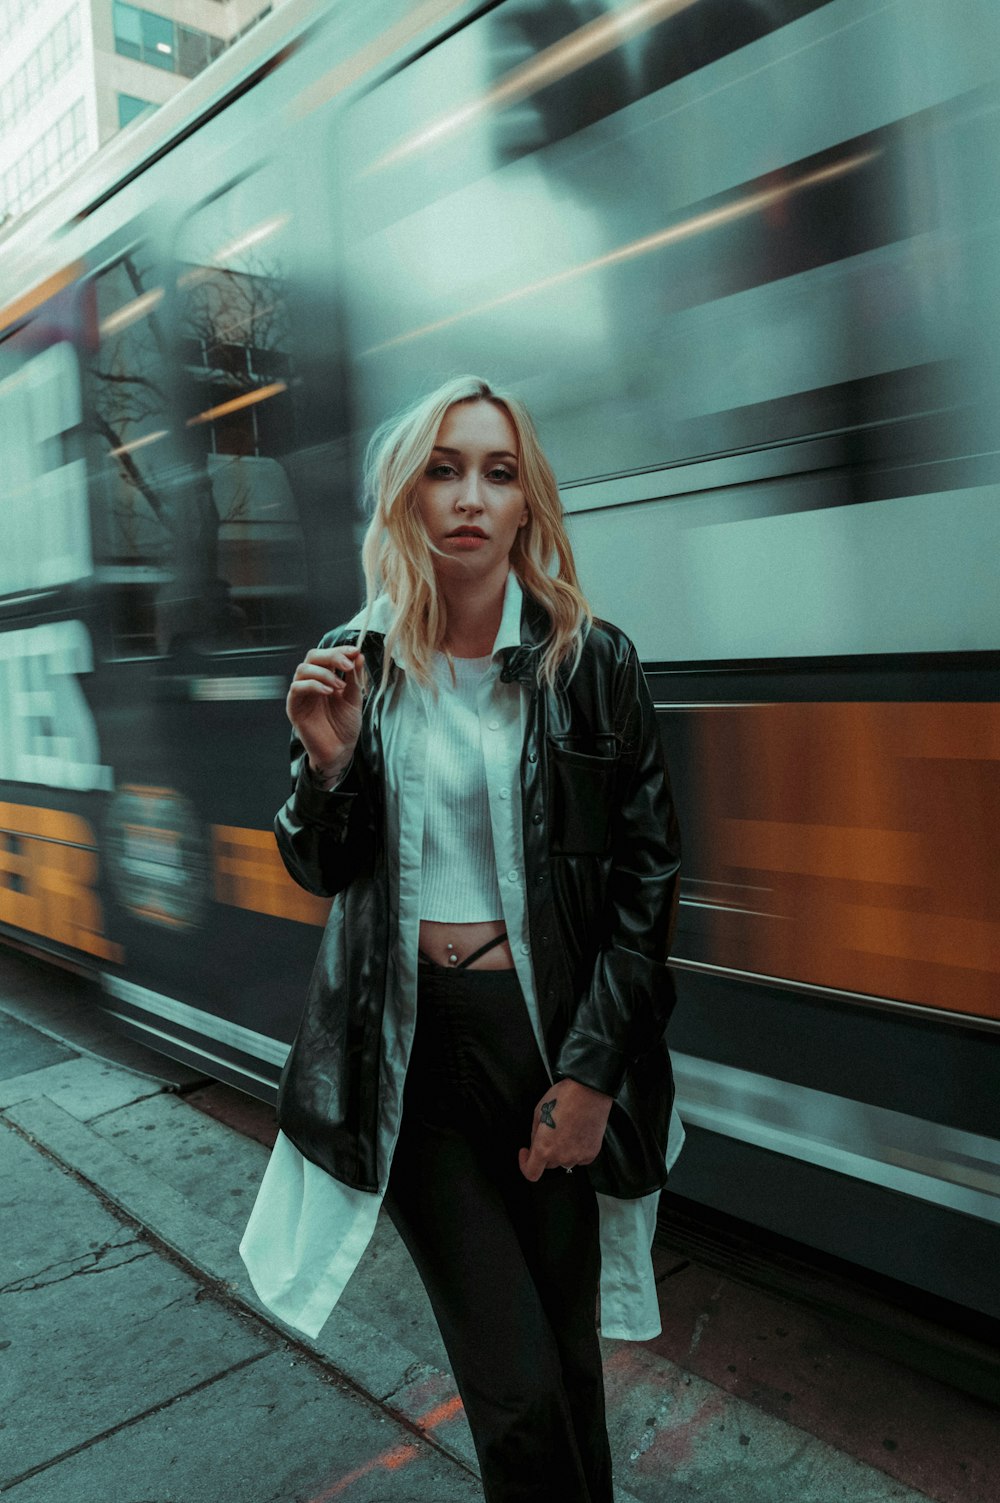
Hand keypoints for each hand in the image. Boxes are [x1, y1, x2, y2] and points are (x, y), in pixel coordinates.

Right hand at [286, 645, 364, 778]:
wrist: (340, 751)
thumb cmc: (345, 726)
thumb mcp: (354, 698)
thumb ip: (355, 677)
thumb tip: (358, 655)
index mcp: (325, 677)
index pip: (328, 655)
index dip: (340, 649)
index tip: (355, 651)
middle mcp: (311, 682)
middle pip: (313, 656)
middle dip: (331, 656)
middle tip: (347, 665)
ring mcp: (301, 694)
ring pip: (303, 669)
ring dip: (324, 672)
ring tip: (340, 686)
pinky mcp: (294, 706)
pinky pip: (297, 687)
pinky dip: (314, 685)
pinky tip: (329, 691)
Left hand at [518, 1079, 612, 1181]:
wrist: (590, 1091)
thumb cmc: (564, 1097)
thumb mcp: (538, 1111)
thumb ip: (534, 1133)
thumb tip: (535, 1143)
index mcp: (544, 1148)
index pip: (531, 1173)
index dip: (525, 1164)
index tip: (526, 1153)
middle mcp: (561, 1157)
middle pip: (549, 1164)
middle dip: (545, 1152)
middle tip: (549, 1133)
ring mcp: (578, 1156)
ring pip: (565, 1161)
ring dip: (562, 1151)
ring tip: (566, 1130)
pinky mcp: (592, 1153)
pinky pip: (580, 1158)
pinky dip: (577, 1150)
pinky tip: (577, 1133)